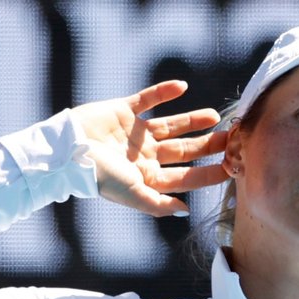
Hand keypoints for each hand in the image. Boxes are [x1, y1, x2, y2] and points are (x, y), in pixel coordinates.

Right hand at [72, 80, 228, 216]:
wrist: (65, 151)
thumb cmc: (100, 177)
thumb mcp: (133, 194)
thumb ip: (159, 204)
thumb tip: (186, 212)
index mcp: (149, 177)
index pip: (187, 176)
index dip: (210, 172)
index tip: (233, 166)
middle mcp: (145, 155)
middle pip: (185, 150)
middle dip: (208, 145)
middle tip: (233, 137)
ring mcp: (135, 133)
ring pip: (171, 126)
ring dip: (193, 120)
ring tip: (215, 116)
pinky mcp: (123, 111)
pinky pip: (147, 99)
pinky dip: (163, 92)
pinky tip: (182, 86)